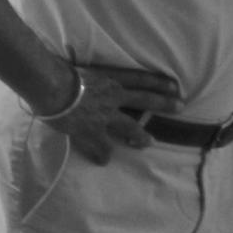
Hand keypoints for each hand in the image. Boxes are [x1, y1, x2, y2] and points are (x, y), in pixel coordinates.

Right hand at [36, 63, 181, 164]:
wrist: (51, 87)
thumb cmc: (59, 72)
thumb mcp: (79, 70)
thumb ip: (85, 77)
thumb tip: (77, 80)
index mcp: (109, 79)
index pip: (140, 79)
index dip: (157, 81)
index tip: (174, 85)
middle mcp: (113, 97)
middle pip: (144, 99)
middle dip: (163, 103)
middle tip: (181, 106)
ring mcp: (105, 116)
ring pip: (129, 127)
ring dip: (140, 136)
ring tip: (149, 143)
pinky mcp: (91, 132)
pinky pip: (101, 147)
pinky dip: (102, 154)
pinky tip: (104, 161)